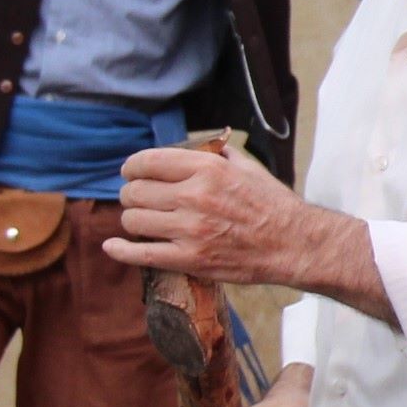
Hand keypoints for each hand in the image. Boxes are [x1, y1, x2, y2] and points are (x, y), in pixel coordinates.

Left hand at [106, 145, 322, 286]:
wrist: (294, 244)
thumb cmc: (274, 204)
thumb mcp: (248, 167)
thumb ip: (216, 155)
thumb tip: (193, 147)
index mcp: (208, 168)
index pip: (148, 162)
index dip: (132, 167)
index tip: (131, 172)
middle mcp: (195, 196)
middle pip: (136, 192)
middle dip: (132, 194)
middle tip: (139, 200)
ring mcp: (190, 229)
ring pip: (134, 220)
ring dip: (133, 220)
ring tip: (142, 221)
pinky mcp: (190, 259)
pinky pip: (140, 254)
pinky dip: (120, 249)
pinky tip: (112, 245)